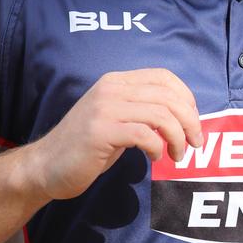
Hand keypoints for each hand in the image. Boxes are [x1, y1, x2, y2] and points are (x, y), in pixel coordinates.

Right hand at [25, 68, 202, 200]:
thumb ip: (142, 110)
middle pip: (168, 96)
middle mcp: (111, 88)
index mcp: (116, 81)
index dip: (186, 96)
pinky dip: (158, 147)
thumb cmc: (86, 147)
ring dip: (178, 137)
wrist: (46, 166)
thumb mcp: (116, 119)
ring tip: (178, 155)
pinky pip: (144, 134)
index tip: (193, 121)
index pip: (163, 76)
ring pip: (160, 114)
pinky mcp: (100, 131)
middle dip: (190, 121)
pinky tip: (155, 158)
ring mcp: (105, 108)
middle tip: (196, 143)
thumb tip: (181, 115)